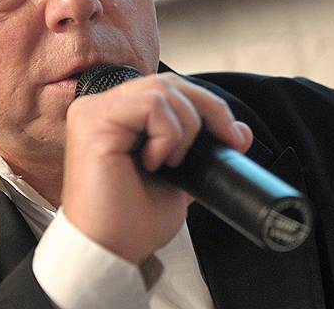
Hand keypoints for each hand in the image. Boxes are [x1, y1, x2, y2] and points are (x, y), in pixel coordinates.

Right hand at [61, 72, 252, 264]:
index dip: (207, 105)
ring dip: (184, 127)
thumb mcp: (179, 179)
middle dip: (207, 109)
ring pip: (162, 90)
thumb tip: (240, 130)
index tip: (233, 137)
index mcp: (117, 118)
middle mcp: (101, 108)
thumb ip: (202, 151)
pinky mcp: (93, 121)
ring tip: (172, 161)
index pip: (168, 89)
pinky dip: (166, 133)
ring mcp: (94, 112)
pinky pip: (150, 105)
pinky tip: (154, 162)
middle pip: (168, 83)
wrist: (110, 251)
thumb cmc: (131, 222)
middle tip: (225, 140)